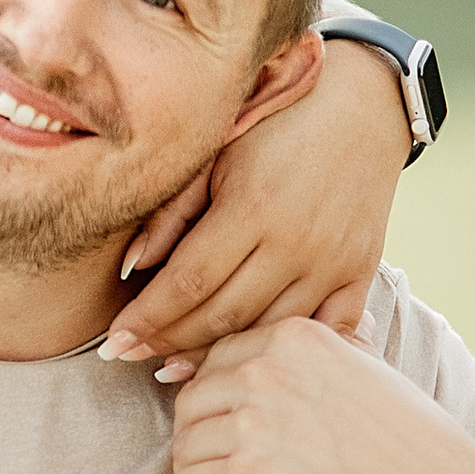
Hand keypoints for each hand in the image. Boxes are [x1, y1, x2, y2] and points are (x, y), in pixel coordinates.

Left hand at [100, 36, 408, 373]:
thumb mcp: (216, 152)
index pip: (187, 283)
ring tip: (173, 368)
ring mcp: (333, 262)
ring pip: (267, 331)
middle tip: (129, 357)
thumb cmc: (274, 123)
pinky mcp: (361, 272)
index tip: (112, 342)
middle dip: (168, 343)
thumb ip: (173, 211)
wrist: (362, 104)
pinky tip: (249, 362)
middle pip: (222, 316)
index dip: (146, 319)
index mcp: (253, 207)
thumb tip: (131, 269)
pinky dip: (285, 350)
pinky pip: (323, 331)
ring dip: (216, 356)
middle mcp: (297, 242)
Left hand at [169, 317, 474, 473]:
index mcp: (295, 337)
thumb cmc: (413, 445)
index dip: (215, 396)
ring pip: (185, 444)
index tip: (223, 424)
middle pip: (193, 399)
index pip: (220, 356)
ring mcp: (252, 423)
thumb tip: (352, 322)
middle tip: (217, 465)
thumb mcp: (376, 371)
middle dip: (200, 435)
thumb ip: (348, 343)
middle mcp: (267, 371)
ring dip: (197, 473)